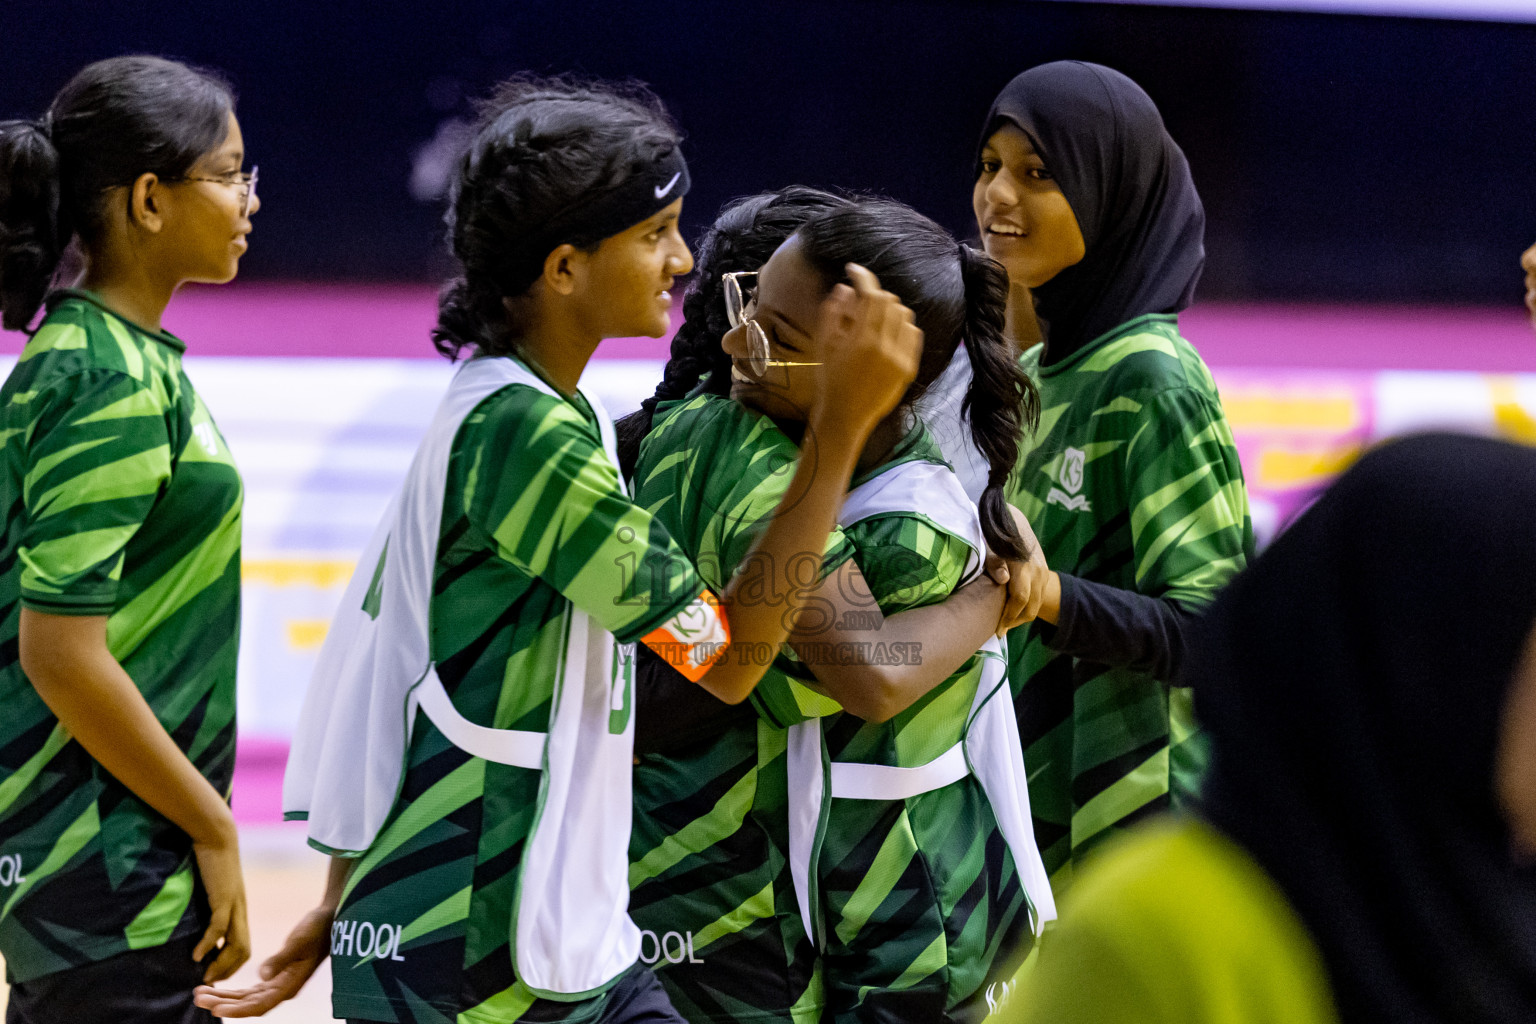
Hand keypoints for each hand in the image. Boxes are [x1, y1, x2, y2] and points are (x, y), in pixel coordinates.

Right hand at [192, 824, 250, 982]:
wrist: (217, 836)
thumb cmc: (212, 859)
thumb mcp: (214, 888)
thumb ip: (211, 904)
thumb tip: (198, 921)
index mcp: (239, 908)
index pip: (244, 944)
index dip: (231, 964)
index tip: (215, 975)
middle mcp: (241, 909)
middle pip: (244, 950)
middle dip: (228, 970)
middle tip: (211, 981)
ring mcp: (234, 904)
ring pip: (236, 943)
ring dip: (220, 963)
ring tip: (205, 975)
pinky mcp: (223, 897)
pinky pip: (218, 927)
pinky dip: (208, 944)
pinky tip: (197, 955)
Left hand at [193, 906, 331, 1016]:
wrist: (329, 920)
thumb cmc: (316, 930)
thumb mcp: (299, 942)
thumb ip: (281, 959)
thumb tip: (262, 975)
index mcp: (289, 986)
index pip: (258, 1005)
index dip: (236, 1010)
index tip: (214, 1008)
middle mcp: (282, 990)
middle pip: (248, 1004)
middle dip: (222, 1002)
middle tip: (197, 997)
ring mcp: (278, 985)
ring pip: (246, 998)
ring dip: (223, 996)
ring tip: (200, 993)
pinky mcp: (275, 977)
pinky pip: (249, 990)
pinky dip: (233, 991)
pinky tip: (218, 988)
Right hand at [810, 263, 922, 430]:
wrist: (846, 417)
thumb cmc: (829, 381)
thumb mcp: (824, 345)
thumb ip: (833, 313)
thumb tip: (845, 288)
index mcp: (863, 340)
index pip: (871, 296)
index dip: (863, 278)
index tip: (854, 270)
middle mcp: (886, 347)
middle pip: (889, 302)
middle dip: (874, 295)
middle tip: (860, 300)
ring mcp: (901, 358)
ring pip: (904, 316)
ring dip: (889, 309)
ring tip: (873, 317)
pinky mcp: (909, 368)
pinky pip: (913, 334)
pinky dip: (902, 326)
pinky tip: (888, 332)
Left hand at [994, 505, 1052, 634]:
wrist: (1015, 520)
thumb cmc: (996, 534)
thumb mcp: (990, 545)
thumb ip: (995, 562)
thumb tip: (1003, 579)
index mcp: (1023, 566)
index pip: (1020, 599)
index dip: (1009, 617)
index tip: (998, 630)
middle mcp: (1037, 571)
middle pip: (1030, 607)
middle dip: (1015, 621)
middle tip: (1000, 632)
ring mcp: (1043, 572)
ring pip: (1036, 604)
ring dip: (1021, 616)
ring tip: (1005, 624)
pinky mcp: (1043, 572)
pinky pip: (1037, 596)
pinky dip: (1026, 606)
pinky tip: (1012, 611)